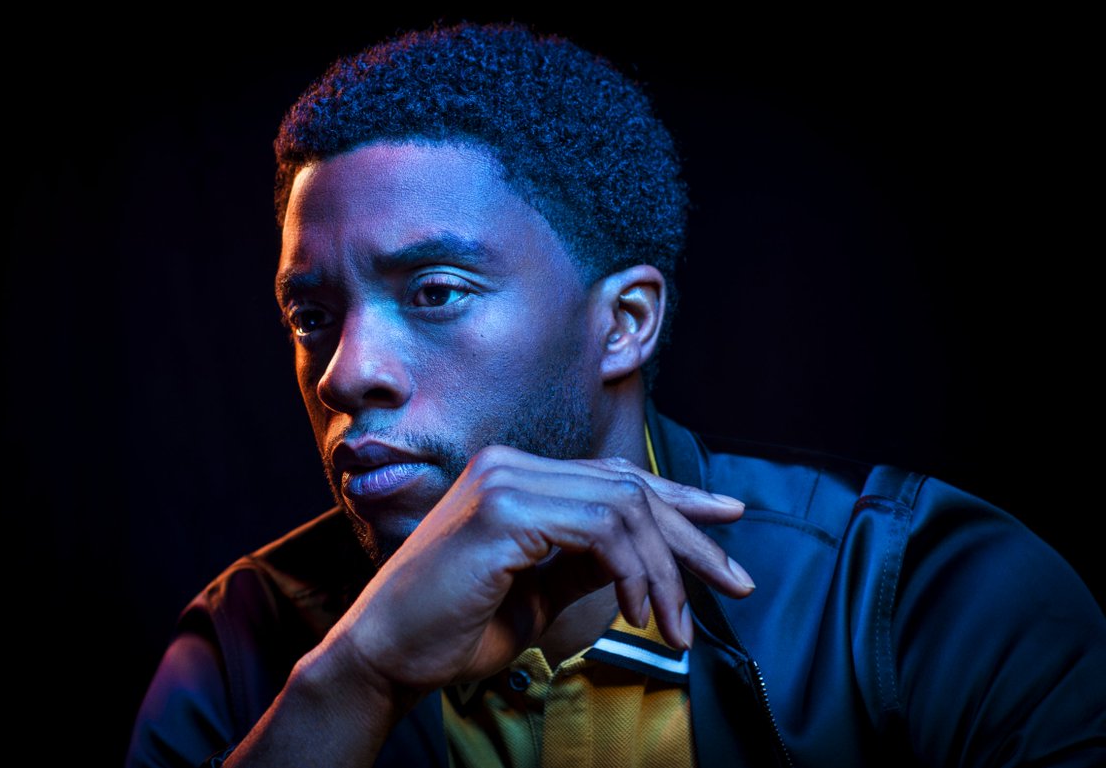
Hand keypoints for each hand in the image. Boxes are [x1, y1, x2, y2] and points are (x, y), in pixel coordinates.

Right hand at [323, 444, 752, 697]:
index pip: (613, 477)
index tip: (726, 519)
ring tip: (675, 625)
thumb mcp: (537, 592)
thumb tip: (643, 553)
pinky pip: (600, 529)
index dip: (678, 498)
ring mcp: (503, 481)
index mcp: (513, 476)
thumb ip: (585, 562)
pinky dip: (632, 571)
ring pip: (624, 506)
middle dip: (690, 539)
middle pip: (630, 486)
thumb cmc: (451, 631)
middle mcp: (509, 465)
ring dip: (663, 570)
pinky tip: (635, 611)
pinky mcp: (502, 511)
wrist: (384, 657)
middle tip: (736, 583)